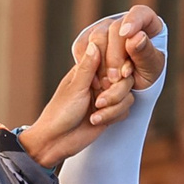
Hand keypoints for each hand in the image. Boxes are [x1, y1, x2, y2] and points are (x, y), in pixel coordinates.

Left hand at [20, 32, 139, 167]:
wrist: (56, 141)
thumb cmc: (60, 112)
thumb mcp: (75, 88)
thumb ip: (88, 66)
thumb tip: (94, 43)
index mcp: (88, 70)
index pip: (112, 59)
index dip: (115, 68)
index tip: (107, 80)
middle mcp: (99, 81)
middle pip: (124, 78)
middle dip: (115, 92)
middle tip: (98, 102)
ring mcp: (107, 96)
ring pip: (127, 95)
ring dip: (112, 107)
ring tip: (94, 115)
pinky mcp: (112, 112)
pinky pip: (126, 109)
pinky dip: (112, 116)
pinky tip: (96, 121)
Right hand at [93, 5, 167, 92]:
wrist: (129, 86)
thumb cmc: (146, 74)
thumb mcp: (152, 68)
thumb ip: (145, 53)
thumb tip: (135, 37)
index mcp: (146, 23)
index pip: (139, 13)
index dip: (133, 21)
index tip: (126, 34)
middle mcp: (123, 21)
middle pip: (114, 29)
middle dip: (114, 56)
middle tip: (116, 78)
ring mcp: (103, 28)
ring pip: (96, 37)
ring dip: (101, 63)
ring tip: (108, 83)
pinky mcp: (87, 38)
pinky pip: (81, 46)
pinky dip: (86, 64)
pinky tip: (96, 80)